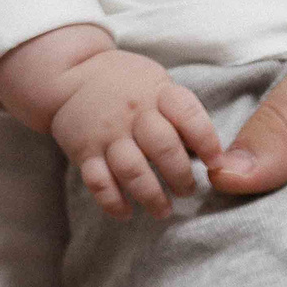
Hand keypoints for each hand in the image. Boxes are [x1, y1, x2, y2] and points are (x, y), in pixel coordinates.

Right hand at [47, 48, 222, 219]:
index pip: (188, 115)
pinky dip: (113, 202)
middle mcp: (133, 113)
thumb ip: (181, 114)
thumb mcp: (158, 83)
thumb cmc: (127, 85)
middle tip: (187, 191)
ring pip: (132, 170)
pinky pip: (98, 182)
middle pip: (163, 149)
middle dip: (181, 177)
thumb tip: (211, 154)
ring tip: (163, 210)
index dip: (206, 141)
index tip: (216, 162)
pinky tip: (127, 213)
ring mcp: (107, 134)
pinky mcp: (84, 152)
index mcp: (158, 93)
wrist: (71, 73)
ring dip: (151, 196)